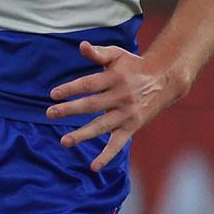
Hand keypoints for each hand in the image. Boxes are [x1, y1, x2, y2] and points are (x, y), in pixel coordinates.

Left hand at [46, 40, 168, 171]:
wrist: (164, 80)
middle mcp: (121, 97)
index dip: (71, 89)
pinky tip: (94, 167)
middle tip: (49, 114)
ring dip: (82, 135)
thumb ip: (97, 53)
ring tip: (64, 141)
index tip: (53, 94)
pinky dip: (107, 156)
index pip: (89, 84)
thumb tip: (81, 46)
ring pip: (102, 126)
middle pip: (92, 105)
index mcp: (115, 78)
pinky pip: (118, 144)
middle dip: (69, 110)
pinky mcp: (131, 127)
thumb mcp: (117, 55)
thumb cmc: (133, 66)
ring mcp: (126, 114)